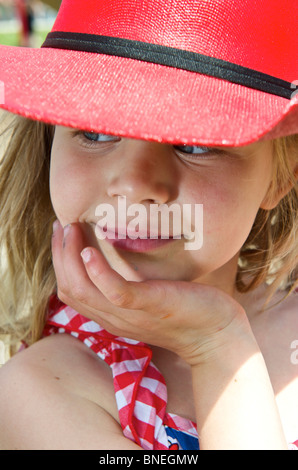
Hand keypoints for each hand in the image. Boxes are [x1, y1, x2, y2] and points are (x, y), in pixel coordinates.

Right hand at [51, 220, 250, 364]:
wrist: (217, 338)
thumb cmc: (187, 312)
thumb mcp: (152, 300)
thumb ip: (132, 286)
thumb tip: (123, 256)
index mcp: (113, 316)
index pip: (72, 292)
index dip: (61, 262)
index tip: (62, 233)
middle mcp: (115, 318)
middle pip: (71, 290)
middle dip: (60, 255)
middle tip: (62, 224)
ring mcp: (131, 314)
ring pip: (84, 291)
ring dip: (71, 258)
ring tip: (72, 229)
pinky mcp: (151, 306)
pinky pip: (116, 292)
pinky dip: (98, 272)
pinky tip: (90, 251)